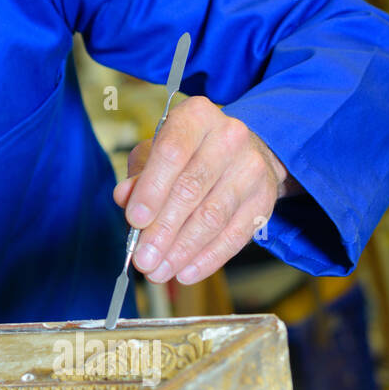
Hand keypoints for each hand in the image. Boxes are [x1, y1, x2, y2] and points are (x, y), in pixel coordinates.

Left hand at [111, 96, 296, 285]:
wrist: (238, 153)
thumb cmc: (185, 153)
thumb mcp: (154, 154)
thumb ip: (137, 176)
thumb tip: (123, 197)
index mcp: (195, 117)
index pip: (171, 152)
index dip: (151, 189)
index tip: (134, 220)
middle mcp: (229, 137)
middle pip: (192, 189)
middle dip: (163, 230)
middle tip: (143, 259)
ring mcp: (251, 168)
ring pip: (213, 216)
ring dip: (182, 250)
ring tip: (159, 271)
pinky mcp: (264, 198)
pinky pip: (236, 234)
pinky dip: (208, 258)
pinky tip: (186, 272)